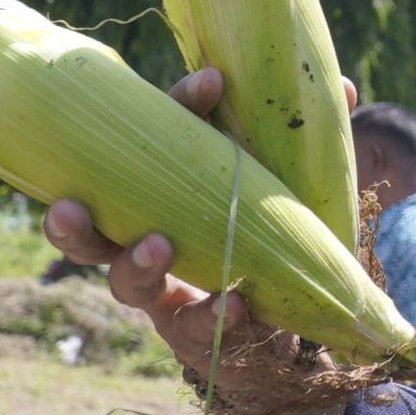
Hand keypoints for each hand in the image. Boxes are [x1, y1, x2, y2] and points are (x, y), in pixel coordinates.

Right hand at [42, 66, 281, 371]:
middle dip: (75, 216)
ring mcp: (161, 289)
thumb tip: (340, 87)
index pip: (156, 137)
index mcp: (166, 187)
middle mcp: (146, 235)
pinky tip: (234, 305)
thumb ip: (304, 144)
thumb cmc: (271, 234)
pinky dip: (214, 316)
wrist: (288, 320)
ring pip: (122, 281)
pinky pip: (192, 327)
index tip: (213, 81)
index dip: (180, 104)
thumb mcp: (292, 186)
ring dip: (134, 262)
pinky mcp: (189, 332)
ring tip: (157, 245)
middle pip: (91, 225)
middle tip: (75, 202)